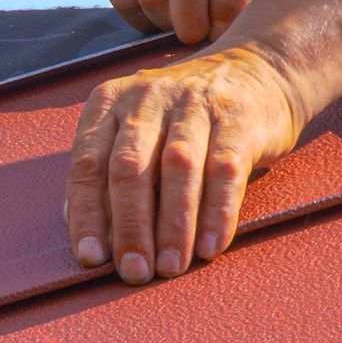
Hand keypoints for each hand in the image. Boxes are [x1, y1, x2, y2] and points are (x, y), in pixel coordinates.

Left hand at [66, 46, 307, 283]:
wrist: (256, 70)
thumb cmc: (181, 118)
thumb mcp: (136, 129)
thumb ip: (107, 172)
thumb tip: (85, 234)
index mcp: (110, 102)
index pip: (87, 164)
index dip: (87, 214)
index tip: (91, 258)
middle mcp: (147, 98)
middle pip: (130, 168)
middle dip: (130, 227)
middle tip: (134, 272)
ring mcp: (194, 104)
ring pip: (178, 169)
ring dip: (173, 226)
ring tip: (171, 267)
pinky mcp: (237, 118)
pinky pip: (225, 170)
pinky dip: (217, 213)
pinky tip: (211, 247)